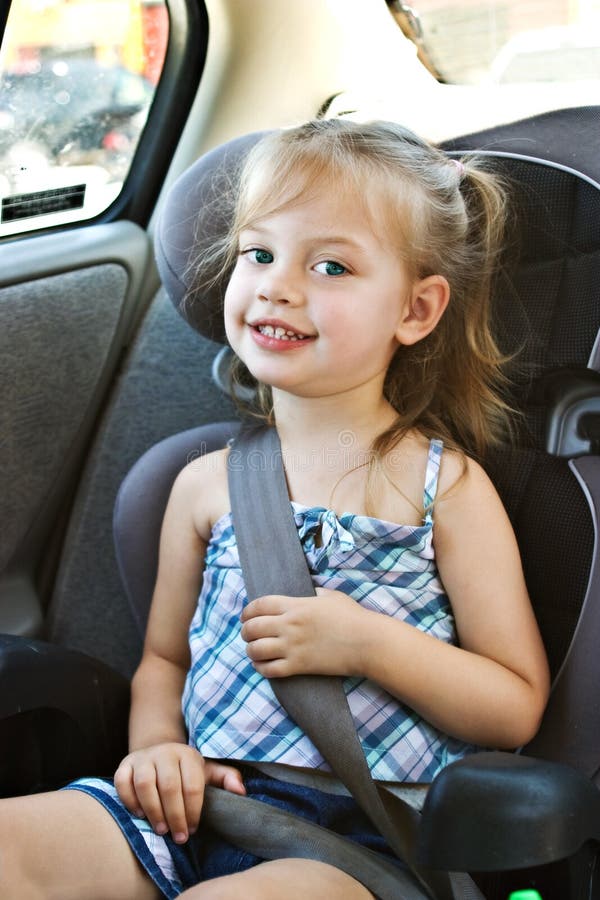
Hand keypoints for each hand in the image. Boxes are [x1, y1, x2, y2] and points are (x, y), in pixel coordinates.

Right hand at [114, 743, 244, 843]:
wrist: (158, 753)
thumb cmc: (186, 771)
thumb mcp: (208, 771)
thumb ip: (226, 779)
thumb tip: (241, 791)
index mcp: (188, 755)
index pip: (192, 785)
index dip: (193, 811)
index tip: (193, 830)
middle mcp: (165, 752)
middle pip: (169, 787)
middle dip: (175, 816)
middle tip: (178, 837)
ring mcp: (143, 758)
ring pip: (145, 784)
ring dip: (153, 811)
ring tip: (161, 830)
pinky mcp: (125, 764)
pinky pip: (123, 782)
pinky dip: (130, 801)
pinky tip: (140, 816)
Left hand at [240, 587, 366, 677]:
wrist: (366, 642)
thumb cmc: (352, 617)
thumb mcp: (331, 596)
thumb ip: (314, 593)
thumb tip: (308, 591)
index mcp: (296, 605)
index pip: (259, 605)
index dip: (247, 611)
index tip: (246, 616)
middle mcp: (290, 625)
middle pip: (252, 627)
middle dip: (245, 631)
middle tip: (248, 634)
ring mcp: (293, 647)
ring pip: (256, 650)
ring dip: (251, 650)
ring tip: (254, 651)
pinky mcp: (299, 666)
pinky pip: (269, 670)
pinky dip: (261, 668)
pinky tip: (263, 666)